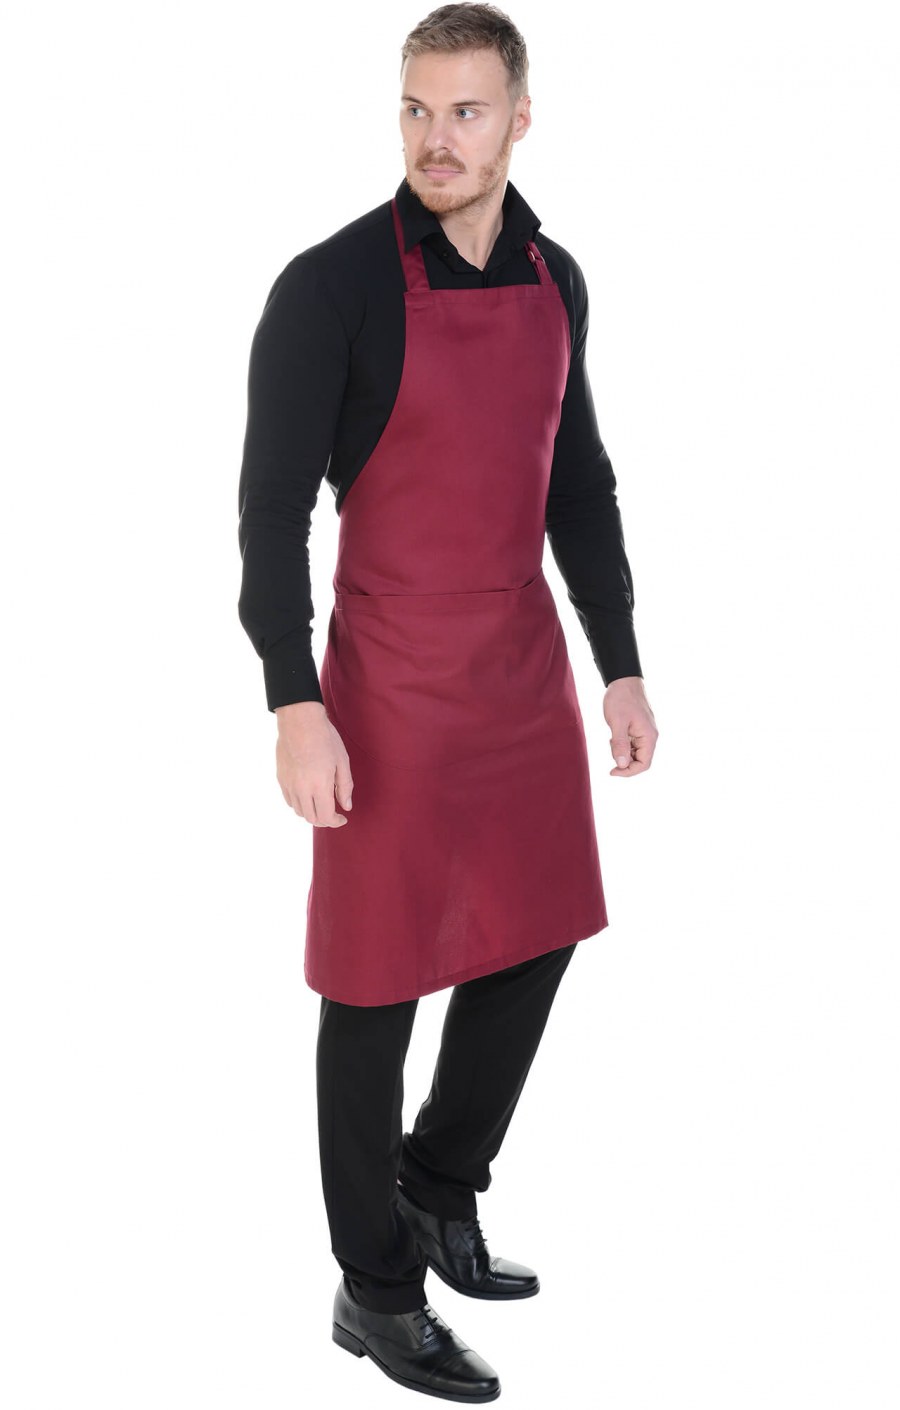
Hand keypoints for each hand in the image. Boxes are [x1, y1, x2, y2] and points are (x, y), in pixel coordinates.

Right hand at [274, 701, 353, 825]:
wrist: (299, 720)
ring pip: (299, 811)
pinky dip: (299, 804)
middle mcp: (301, 789)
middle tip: (333, 814)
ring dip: (311, 813)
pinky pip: (289, 800)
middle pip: (311, 818)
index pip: (326, 817)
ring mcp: (289, 784)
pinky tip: (307, 796)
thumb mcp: (342, 761)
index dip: (336, 822)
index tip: (342, 818)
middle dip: (324, 820)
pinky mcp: (280, 778)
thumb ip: (345, 786)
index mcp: (319, 786)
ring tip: (321, 804)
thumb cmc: (325, 738)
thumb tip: (346, 806)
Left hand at [603, 676, 657, 776]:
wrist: (623, 680)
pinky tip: (614, 735)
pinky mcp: (638, 729)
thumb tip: (621, 765)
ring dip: (622, 752)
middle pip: (640, 761)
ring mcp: (645, 732)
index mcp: (648, 737)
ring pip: (636, 753)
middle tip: (610, 749)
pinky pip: (633, 744)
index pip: (644, 764)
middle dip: (624, 761)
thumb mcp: (617, 722)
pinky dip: (623, 745)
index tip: (612, 770)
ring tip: (612, 739)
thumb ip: (619, 744)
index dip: (628, 772)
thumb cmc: (621, 699)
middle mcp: (650, 736)